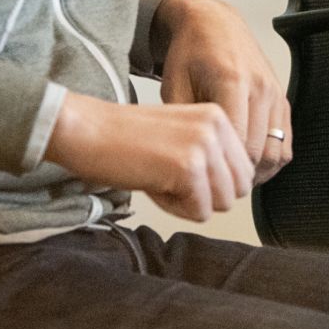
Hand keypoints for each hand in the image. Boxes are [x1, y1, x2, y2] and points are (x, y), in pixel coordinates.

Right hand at [44, 93, 252, 221]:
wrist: (86, 130)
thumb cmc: (124, 139)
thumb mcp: (181, 136)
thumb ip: (212, 156)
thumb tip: (234, 191)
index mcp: (219, 115)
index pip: (243, 170)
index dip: (211, 184)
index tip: (178, 171)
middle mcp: (219, 126)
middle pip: (238, 189)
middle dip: (206, 196)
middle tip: (169, 180)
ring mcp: (206, 145)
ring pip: (222, 203)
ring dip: (190, 203)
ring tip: (160, 180)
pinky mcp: (189, 167)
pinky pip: (200, 212)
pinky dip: (174, 209)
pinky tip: (151, 185)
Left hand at [156, 0, 291, 182]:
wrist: (214, 24)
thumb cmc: (190, 53)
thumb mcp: (174, 86)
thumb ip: (186, 123)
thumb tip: (194, 159)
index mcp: (232, 81)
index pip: (237, 142)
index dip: (222, 168)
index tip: (205, 178)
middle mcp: (260, 87)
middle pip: (259, 152)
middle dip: (237, 174)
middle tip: (216, 183)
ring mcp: (275, 92)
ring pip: (277, 152)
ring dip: (258, 171)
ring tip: (234, 176)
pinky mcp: (282, 97)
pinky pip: (287, 141)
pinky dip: (272, 158)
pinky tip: (251, 163)